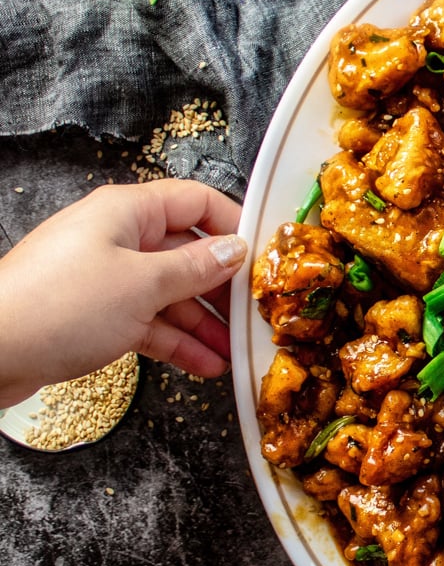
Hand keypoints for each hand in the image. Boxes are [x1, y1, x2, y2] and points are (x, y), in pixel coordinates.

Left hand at [0, 180, 246, 405]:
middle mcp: (117, 238)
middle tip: (257, 313)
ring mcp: (105, 277)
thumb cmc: (56, 307)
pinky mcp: (93, 314)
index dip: (235, 225)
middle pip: (186, 252)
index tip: (266, 256)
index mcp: (127, 212)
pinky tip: (205, 363)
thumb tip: (234, 251)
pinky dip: (176, 341)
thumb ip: (194, 268)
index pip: (196, 202)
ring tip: (236, 350)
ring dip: (204, 322)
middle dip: (223, 285)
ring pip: (170, 293)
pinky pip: (148, 321)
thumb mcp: (141, 285)